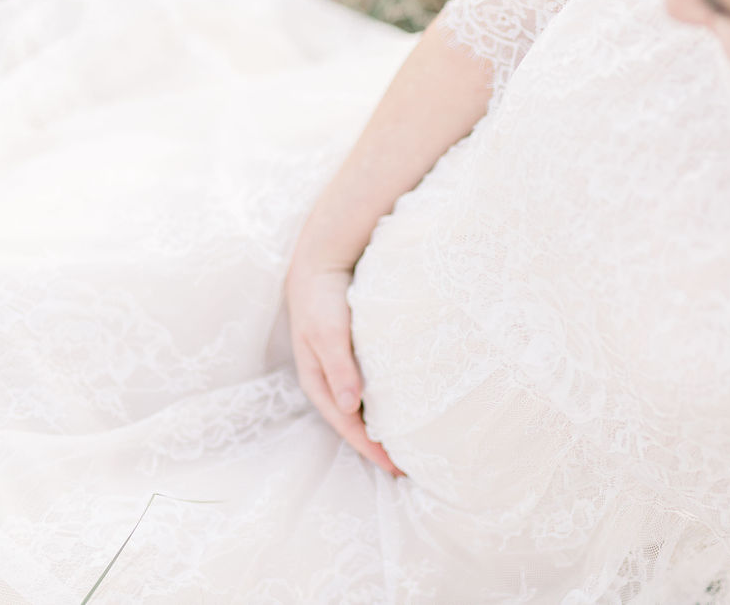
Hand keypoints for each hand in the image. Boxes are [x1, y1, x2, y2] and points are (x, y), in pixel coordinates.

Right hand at [285, 264, 403, 476]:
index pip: (348, 426)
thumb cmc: (321, 299)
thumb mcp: (327, 332)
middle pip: (356, 422)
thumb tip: (351, 407)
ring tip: (411, 444)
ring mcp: (343, 368)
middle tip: (410, 466)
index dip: (370, 448)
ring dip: (384, 425)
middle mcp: (331, 381)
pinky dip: (387, 401)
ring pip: (365, 406)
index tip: (396, 468)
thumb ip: (340, 368)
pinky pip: (373, 386)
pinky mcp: (356, 354)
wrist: (321, 262)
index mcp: (318, 382)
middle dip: (378, 445)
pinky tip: (405, 405)